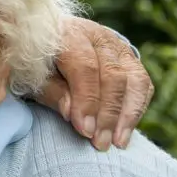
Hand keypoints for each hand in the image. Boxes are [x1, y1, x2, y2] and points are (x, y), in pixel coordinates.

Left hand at [35, 17, 154, 151]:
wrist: (47, 40)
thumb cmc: (36, 62)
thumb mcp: (33, 76)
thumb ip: (52, 92)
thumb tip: (71, 113)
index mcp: (69, 34)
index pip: (85, 68)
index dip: (87, 101)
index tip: (84, 131)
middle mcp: (97, 36)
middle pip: (113, 76)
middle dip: (108, 114)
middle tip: (100, 143)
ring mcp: (118, 45)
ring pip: (134, 80)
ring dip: (127, 115)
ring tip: (117, 142)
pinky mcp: (130, 57)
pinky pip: (142, 84)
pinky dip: (136, 109)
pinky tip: (124, 132)